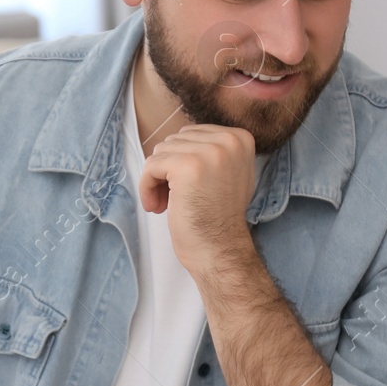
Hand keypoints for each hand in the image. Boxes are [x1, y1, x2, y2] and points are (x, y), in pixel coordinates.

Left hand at [139, 124, 257, 276]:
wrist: (220, 250)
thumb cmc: (218, 218)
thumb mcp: (229, 174)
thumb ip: (213, 152)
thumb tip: (181, 138)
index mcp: (240, 139)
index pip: (192, 134)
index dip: (181, 160)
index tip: (183, 186)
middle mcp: (228, 140)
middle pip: (175, 141)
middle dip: (167, 169)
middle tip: (172, 198)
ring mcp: (208, 151)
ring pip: (160, 152)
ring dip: (156, 180)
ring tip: (165, 203)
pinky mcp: (186, 165)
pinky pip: (150, 166)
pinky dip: (146, 187)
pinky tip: (156, 206)